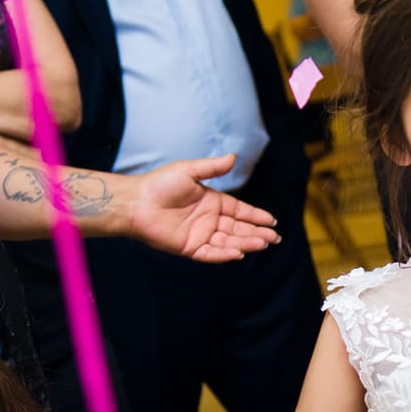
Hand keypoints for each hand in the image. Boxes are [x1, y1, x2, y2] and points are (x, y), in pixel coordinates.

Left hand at [122, 155, 281, 262]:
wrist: (136, 202)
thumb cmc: (159, 184)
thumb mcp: (189, 171)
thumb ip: (212, 167)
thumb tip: (234, 156)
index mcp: (211, 201)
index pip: (239, 211)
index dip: (256, 216)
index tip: (272, 221)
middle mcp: (208, 219)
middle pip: (238, 228)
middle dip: (256, 233)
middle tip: (274, 238)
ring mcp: (199, 234)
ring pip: (228, 241)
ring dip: (246, 243)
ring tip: (263, 243)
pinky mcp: (189, 247)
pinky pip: (211, 253)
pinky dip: (225, 254)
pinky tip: (239, 253)